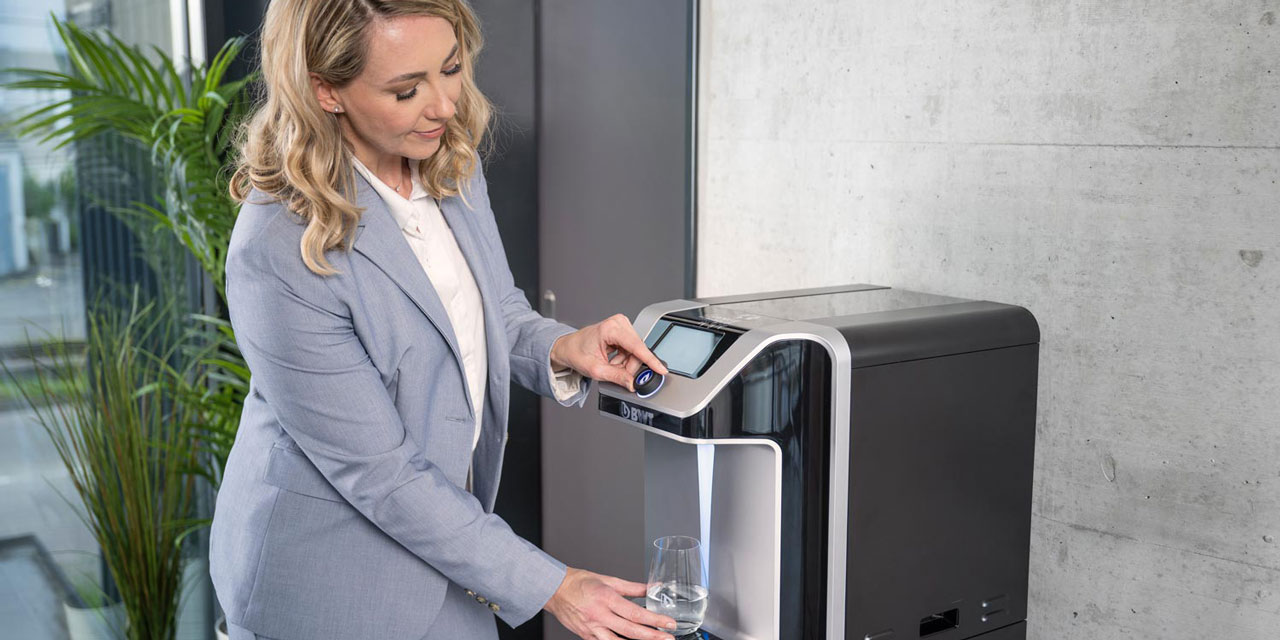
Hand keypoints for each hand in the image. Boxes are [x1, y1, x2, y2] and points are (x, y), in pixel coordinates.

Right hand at [544, 567, 676, 639]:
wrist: (555, 590)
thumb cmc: (580, 582)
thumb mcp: (609, 580)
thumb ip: (632, 587)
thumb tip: (652, 588)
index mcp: (606, 598)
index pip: (635, 613)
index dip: (655, 620)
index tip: (669, 623)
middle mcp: (599, 615)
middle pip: (630, 631)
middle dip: (653, 636)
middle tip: (669, 638)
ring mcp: (592, 629)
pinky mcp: (587, 636)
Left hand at [551, 314, 667, 390]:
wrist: (568, 347)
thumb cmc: (577, 352)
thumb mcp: (595, 370)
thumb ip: (616, 377)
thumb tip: (633, 383)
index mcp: (610, 328)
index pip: (636, 346)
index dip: (650, 360)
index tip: (661, 369)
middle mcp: (618, 323)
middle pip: (637, 351)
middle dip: (629, 367)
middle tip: (615, 373)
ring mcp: (622, 326)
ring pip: (636, 353)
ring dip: (626, 365)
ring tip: (610, 366)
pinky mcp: (623, 332)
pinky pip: (632, 351)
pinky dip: (624, 361)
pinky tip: (613, 361)